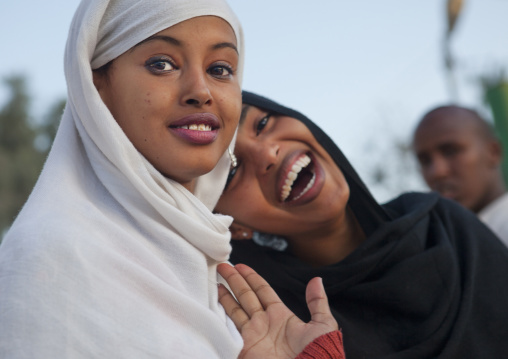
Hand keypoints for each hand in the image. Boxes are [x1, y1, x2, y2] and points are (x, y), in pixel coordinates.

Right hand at [217, 263, 337, 358]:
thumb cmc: (318, 352)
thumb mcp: (323, 324)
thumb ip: (317, 302)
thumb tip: (317, 280)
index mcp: (281, 315)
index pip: (262, 290)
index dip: (251, 277)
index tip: (240, 265)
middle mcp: (264, 323)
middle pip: (246, 296)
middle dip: (234, 280)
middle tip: (223, 266)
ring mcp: (252, 335)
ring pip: (235, 309)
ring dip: (225, 295)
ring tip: (214, 280)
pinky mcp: (244, 347)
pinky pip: (229, 328)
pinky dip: (220, 316)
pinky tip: (213, 302)